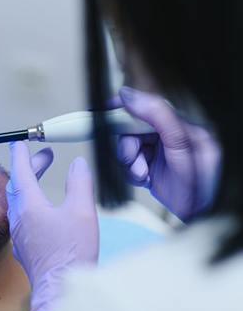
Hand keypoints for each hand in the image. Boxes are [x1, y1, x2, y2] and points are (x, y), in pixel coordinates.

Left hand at [6, 142, 98, 310]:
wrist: (60, 290)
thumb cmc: (71, 253)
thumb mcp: (82, 211)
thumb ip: (79, 183)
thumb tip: (77, 164)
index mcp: (29, 205)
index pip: (21, 172)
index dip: (22, 155)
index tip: (20, 143)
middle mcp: (18, 219)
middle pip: (19, 185)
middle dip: (31, 168)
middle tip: (45, 157)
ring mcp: (20, 235)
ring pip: (18, 202)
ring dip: (29, 186)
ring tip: (43, 180)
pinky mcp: (25, 248)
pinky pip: (22, 218)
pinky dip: (30, 204)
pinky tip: (42, 210)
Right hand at [117, 86, 220, 220]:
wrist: (201, 215)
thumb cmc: (203, 182)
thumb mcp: (181, 144)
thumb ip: (158, 116)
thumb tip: (128, 95)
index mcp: (181, 121)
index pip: (146, 105)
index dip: (124, 107)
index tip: (107, 110)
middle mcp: (168, 134)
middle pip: (131, 128)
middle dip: (128, 145)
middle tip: (133, 159)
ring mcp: (158, 151)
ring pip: (126, 147)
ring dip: (129, 162)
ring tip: (143, 174)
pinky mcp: (150, 167)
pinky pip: (128, 164)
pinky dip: (131, 173)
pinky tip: (145, 180)